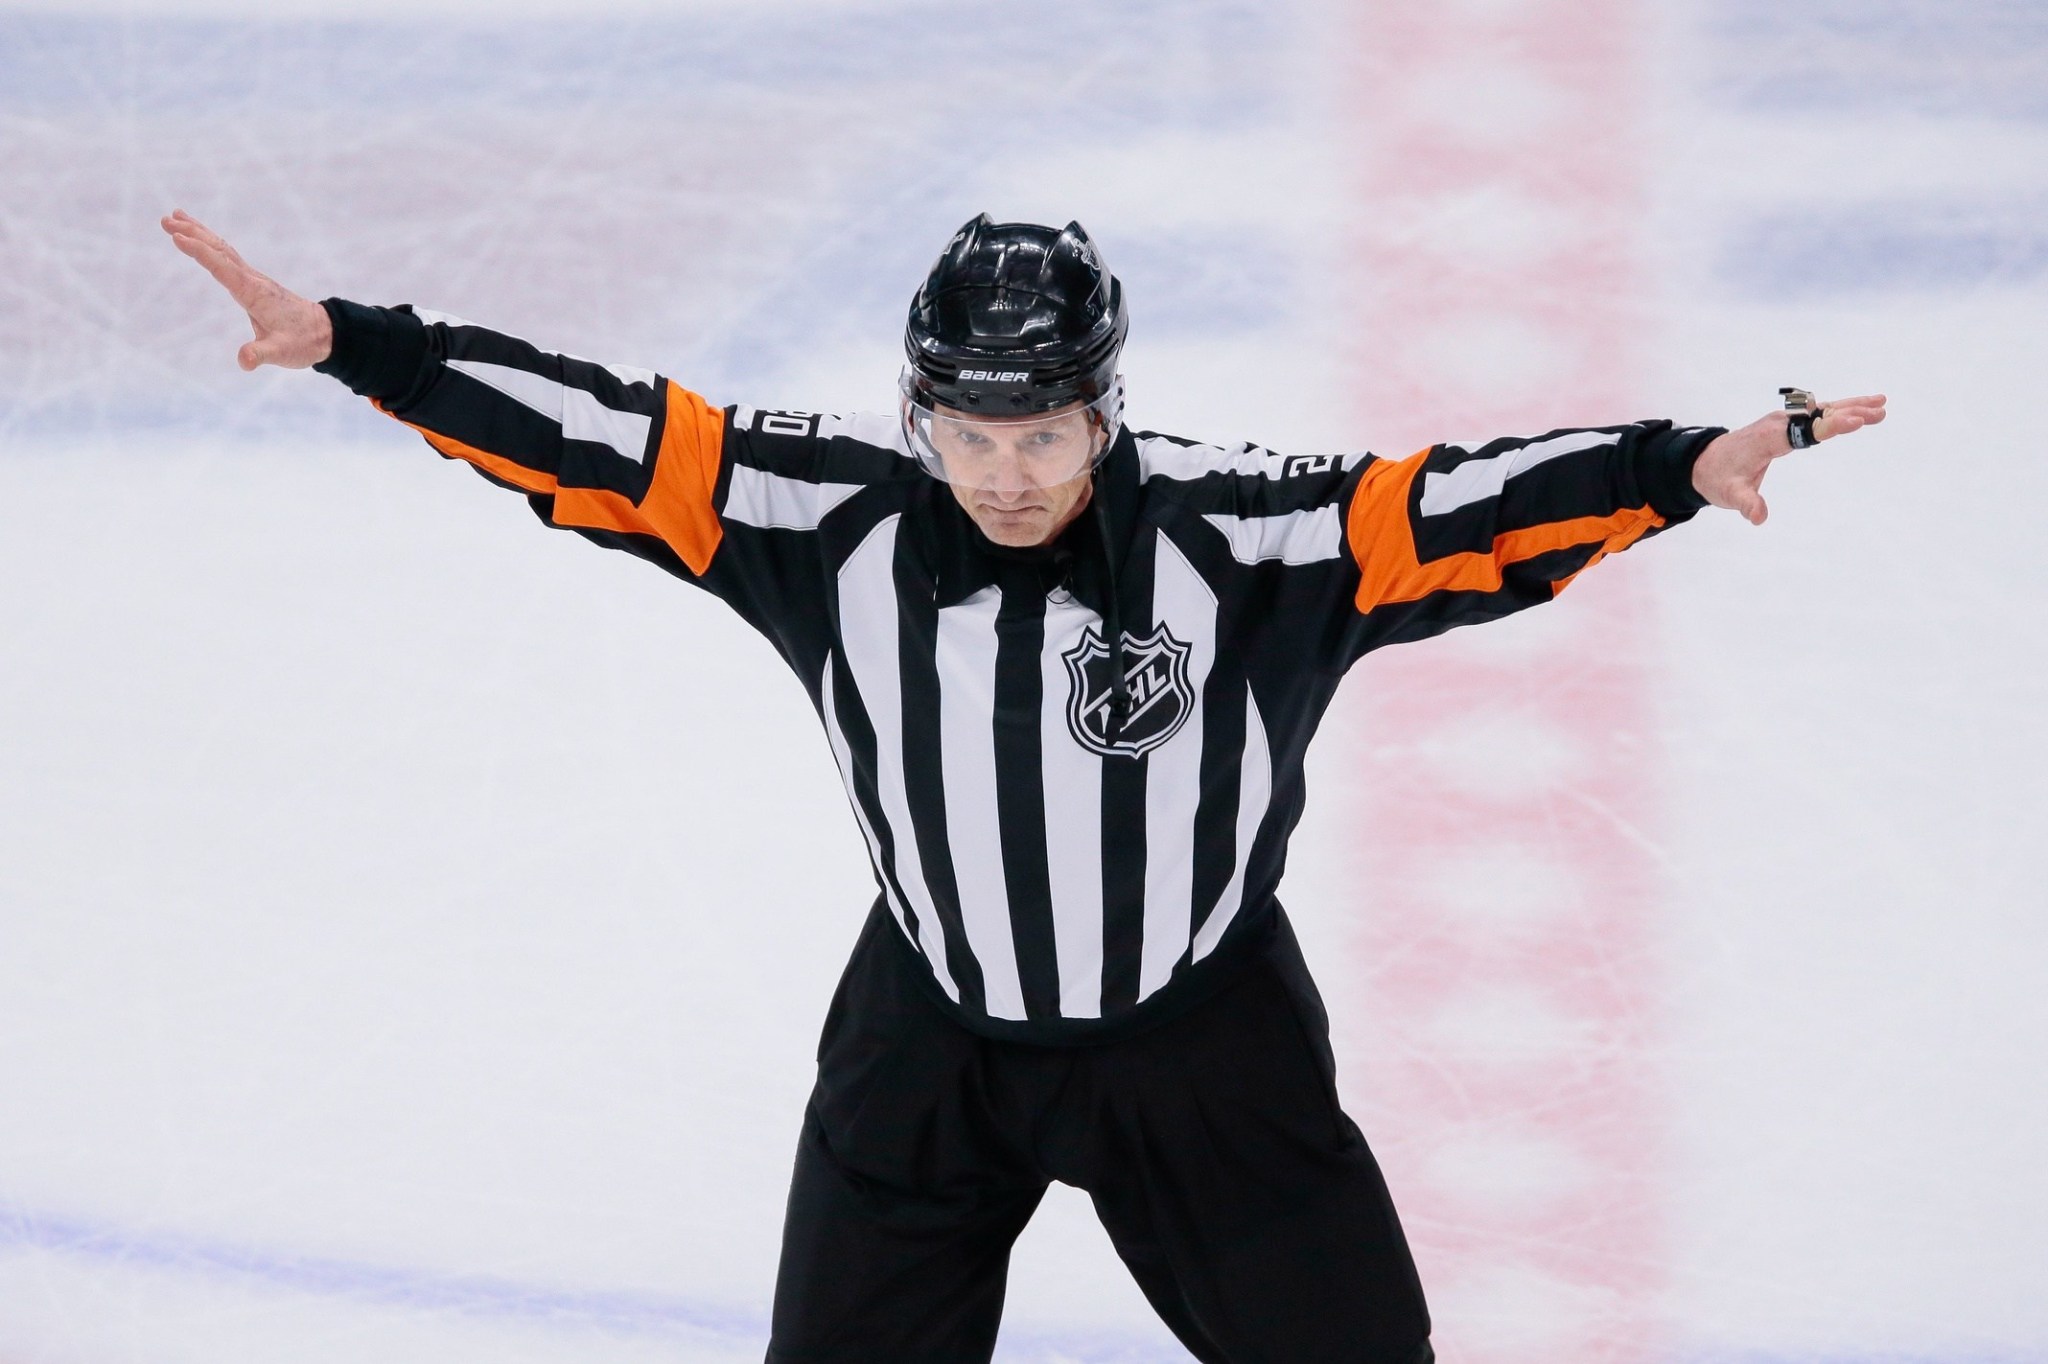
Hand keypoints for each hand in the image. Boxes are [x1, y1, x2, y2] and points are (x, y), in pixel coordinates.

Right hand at [161, 210, 332, 370]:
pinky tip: (201, 240)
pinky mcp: (253, 282)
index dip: (199, 252)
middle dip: (193, 234)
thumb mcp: (281, 352)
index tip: (177, 237)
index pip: (222, 267)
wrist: (325, 333)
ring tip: (175, 217)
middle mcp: (252, 279)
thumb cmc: (303, 342)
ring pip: (223, 249)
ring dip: (199, 233)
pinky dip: (211, 245)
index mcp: (253, 292)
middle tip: (166, 220)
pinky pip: (227, 257)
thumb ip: (261, 355)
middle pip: (219, 250)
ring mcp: (253, 278)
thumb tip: (244, 361)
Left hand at [1690, 393, 1886, 524]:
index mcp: (1769, 437)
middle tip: (1880, 410)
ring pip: (1821, 409)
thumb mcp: (1730, 494)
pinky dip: (1839, 409)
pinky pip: (1816, 413)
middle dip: (1850, 411)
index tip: (1856, 420)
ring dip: (1851, 406)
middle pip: (1819, 414)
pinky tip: (1861, 408)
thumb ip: (1746, 504)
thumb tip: (1758, 518)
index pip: (1807, 429)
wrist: (1704, 462)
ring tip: (1881, 404)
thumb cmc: (1719, 478)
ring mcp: (1783, 420)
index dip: (1832, 424)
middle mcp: (1778, 423)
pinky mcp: (1786, 423)